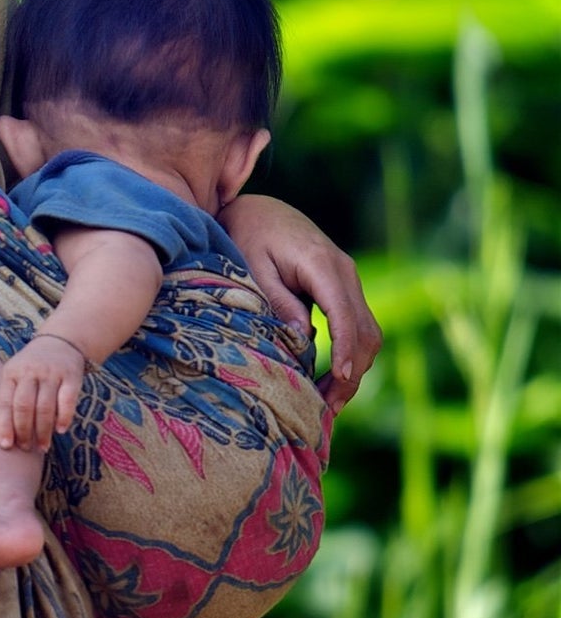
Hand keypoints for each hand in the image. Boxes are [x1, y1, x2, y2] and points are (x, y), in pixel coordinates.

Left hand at [0, 333, 87, 450]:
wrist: (60, 342)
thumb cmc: (32, 368)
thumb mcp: (15, 375)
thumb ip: (10, 399)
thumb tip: (7, 438)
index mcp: (11, 373)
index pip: (5, 402)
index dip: (4, 426)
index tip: (6, 446)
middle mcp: (30, 372)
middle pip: (24, 406)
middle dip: (24, 431)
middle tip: (26, 448)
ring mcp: (51, 373)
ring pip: (45, 407)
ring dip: (43, 431)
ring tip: (43, 446)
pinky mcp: (71, 376)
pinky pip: (67, 400)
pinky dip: (64, 417)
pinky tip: (60, 430)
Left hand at [219, 194, 380, 415]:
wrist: (259, 209)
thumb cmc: (248, 235)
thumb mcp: (253, 266)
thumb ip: (278, 300)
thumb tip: (303, 339)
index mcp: (321, 263)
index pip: (343, 314)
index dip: (344, 350)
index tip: (336, 380)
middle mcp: (344, 270)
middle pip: (366, 330)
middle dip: (352, 372)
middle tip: (327, 408)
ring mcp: (348, 278)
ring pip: (369, 332)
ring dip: (354, 368)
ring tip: (328, 403)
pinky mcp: (343, 287)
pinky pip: (357, 325)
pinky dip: (351, 354)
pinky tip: (330, 379)